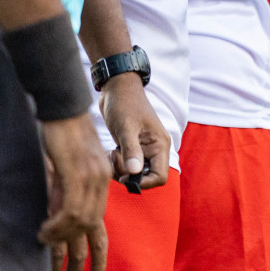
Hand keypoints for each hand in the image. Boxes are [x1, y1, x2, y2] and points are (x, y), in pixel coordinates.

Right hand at [40, 114, 111, 270]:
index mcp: (101, 181)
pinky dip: (57, 225)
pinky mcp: (77, 173)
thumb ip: (66, 189)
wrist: (63, 107)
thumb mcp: (68, 166)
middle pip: (93, 229)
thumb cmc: (63, 133)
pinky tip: (43, 231)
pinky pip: (70, 209)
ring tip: (44, 244)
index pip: (102, 224)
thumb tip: (56, 213)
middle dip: (81, 257)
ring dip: (61, 239)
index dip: (99, 253)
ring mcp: (91, 177)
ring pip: (80, 222)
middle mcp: (101, 182)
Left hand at [98, 74, 169, 189]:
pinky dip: (117, 164)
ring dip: (120, 170)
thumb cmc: (124, 104)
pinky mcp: (132, 147)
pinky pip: (126, 165)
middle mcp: (154, 149)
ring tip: (111, 154)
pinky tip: (109, 152)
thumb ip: (131, 150)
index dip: (144, 182)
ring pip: (134, 172)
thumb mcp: (126, 127)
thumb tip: (135, 173)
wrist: (116, 88)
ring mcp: (143, 148)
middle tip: (115, 160)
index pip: (160, 176)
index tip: (126, 177)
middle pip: (146, 177)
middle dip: (129, 175)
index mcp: (160, 144)